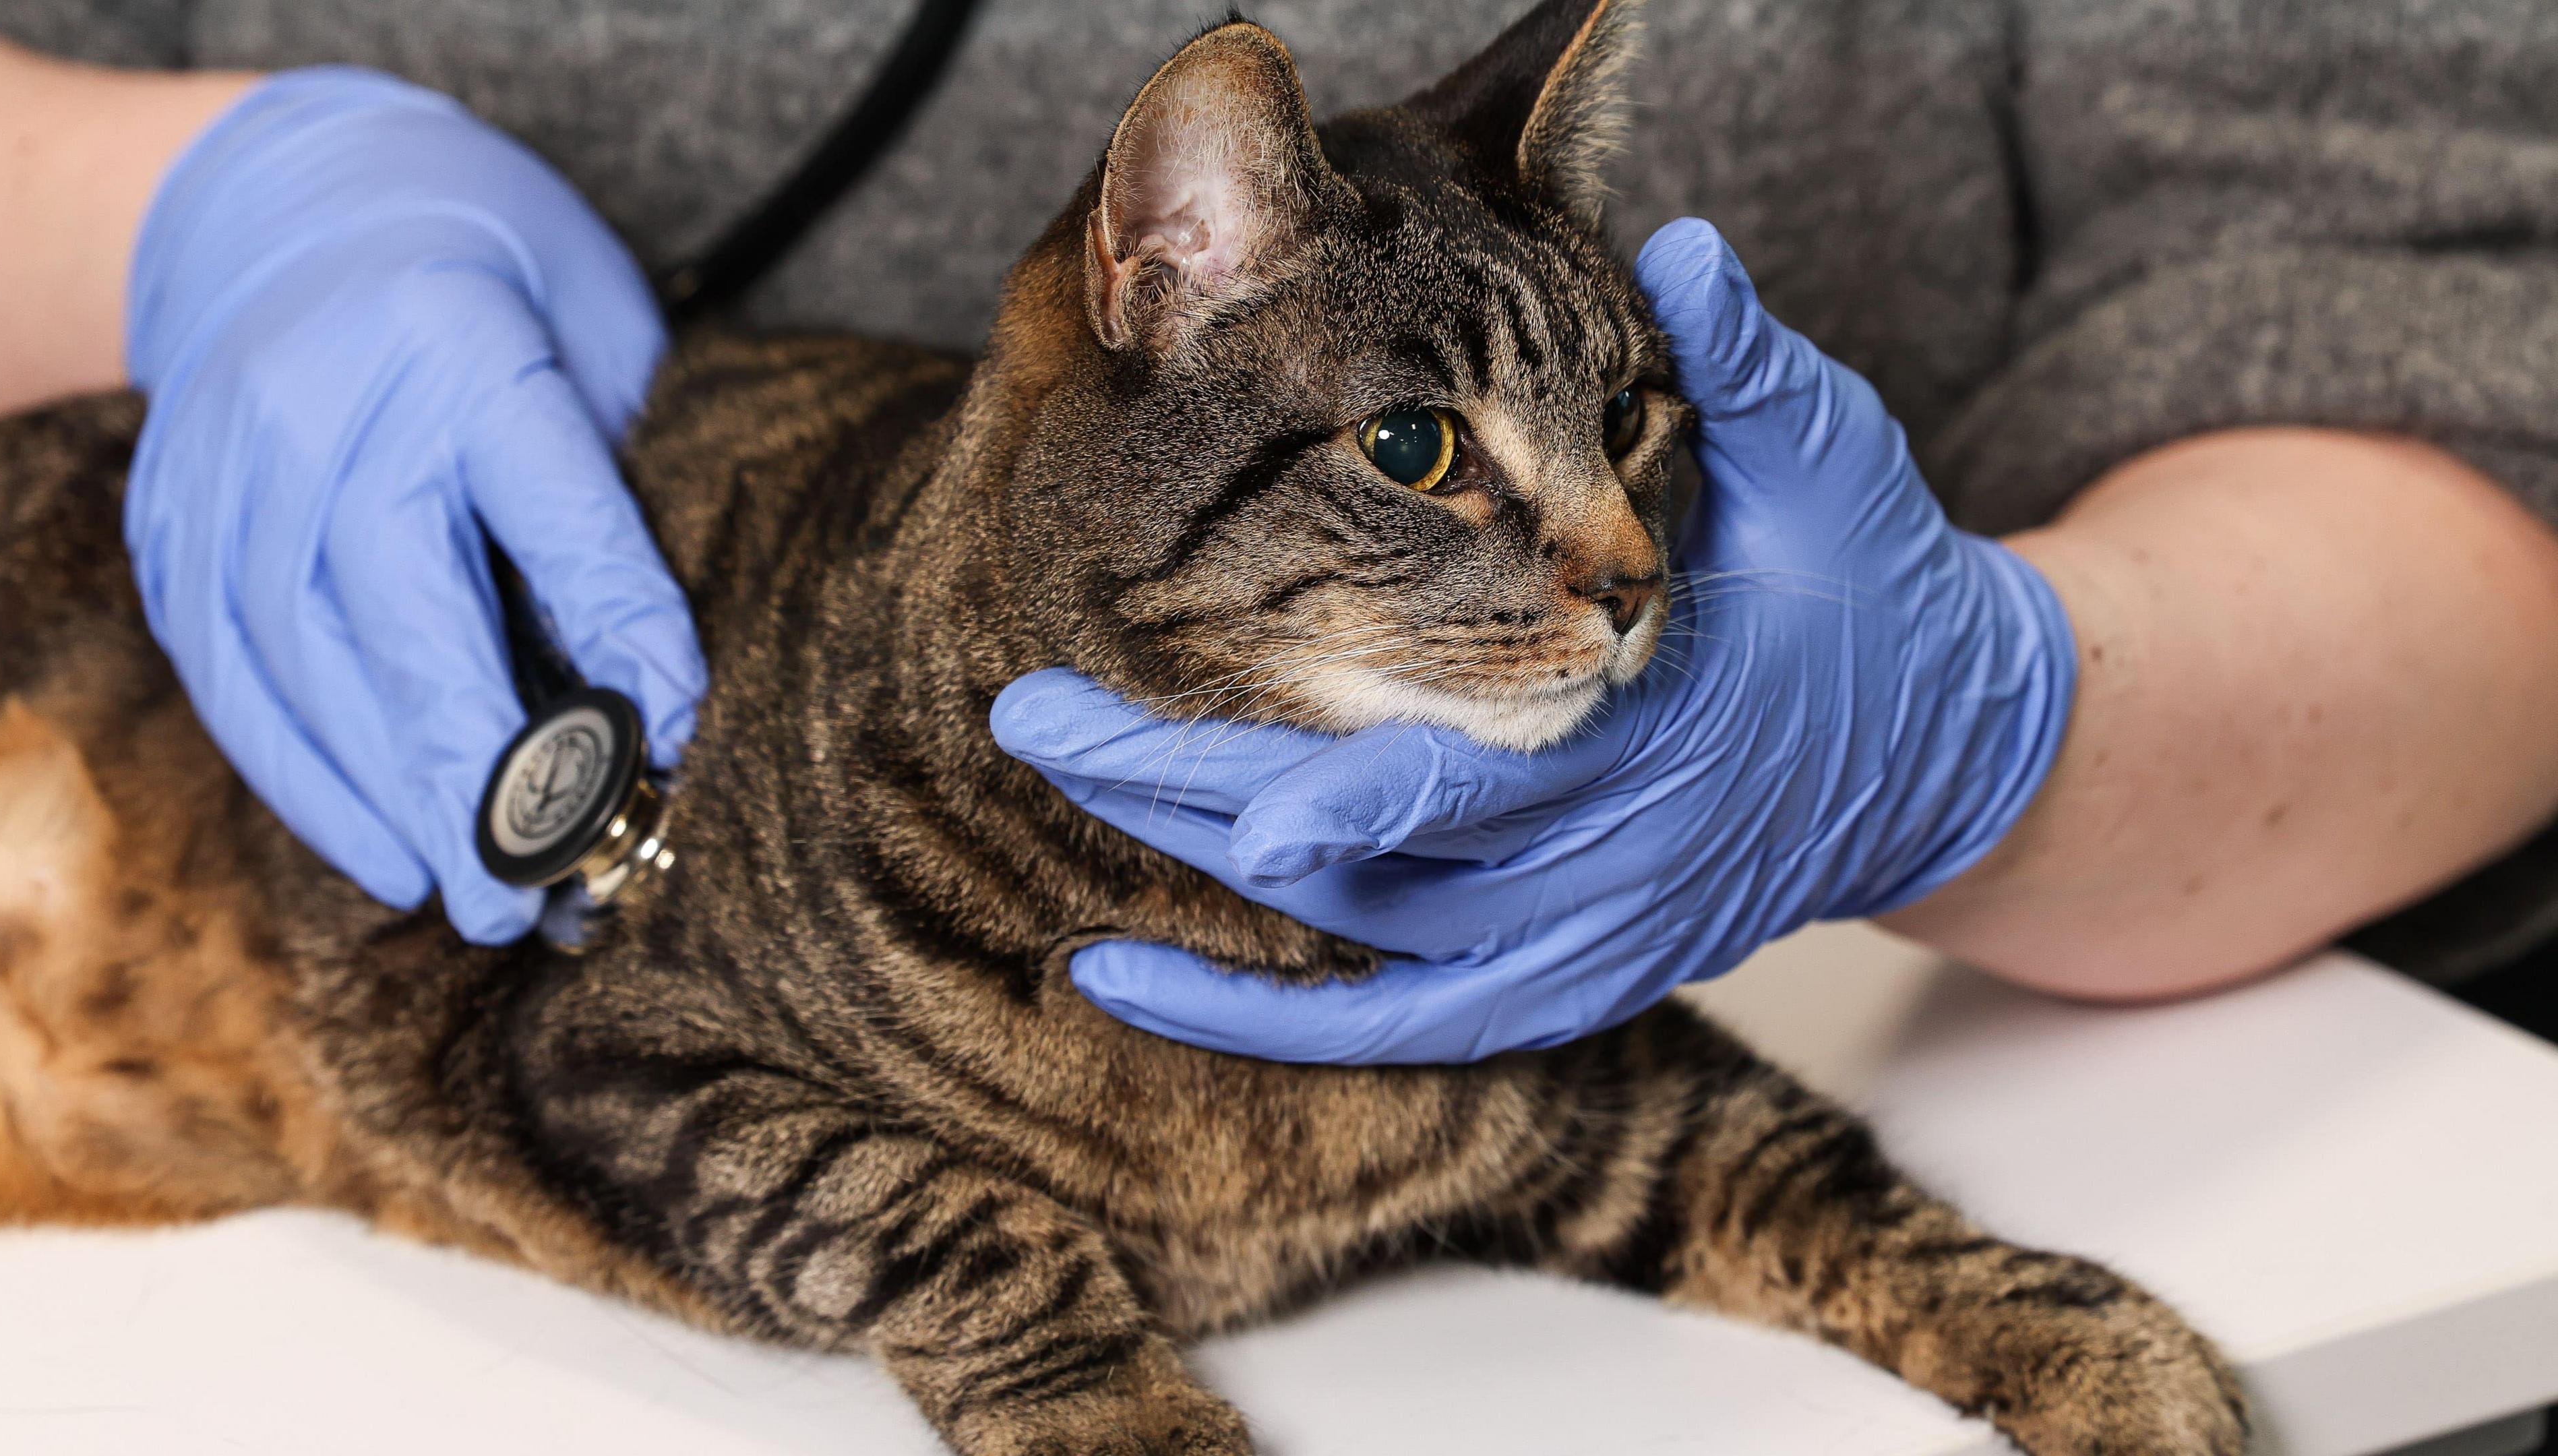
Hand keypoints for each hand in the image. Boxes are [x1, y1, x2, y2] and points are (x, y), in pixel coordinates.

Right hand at [125, 68, 703, 942]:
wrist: (269, 195)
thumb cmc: (476, 264)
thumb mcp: (586, 319)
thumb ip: (615, 470)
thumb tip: (656, 661)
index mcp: (454, 342)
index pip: (552, 512)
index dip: (620, 633)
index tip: (671, 738)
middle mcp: (322, 409)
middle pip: (404, 614)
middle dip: (478, 772)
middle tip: (538, 892)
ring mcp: (227, 471)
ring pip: (303, 667)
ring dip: (389, 802)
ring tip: (471, 896)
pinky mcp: (172, 524)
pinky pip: (232, 676)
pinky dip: (305, 777)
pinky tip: (380, 848)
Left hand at [990, 219, 2074, 1062]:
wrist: (1934, 752)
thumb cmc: (1863, 590)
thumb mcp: (1827, 462)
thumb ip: (1744, 366)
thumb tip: (1677, 249)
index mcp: (1654, 741)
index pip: (1474, 786)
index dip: (1343, 798)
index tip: (1219, 795)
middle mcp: (1601, 869)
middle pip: (1364, 859)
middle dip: (1189, 788)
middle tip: (1036, 718)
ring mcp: (1573, 947)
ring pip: (1346, 938)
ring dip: (1191, 867)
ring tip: (1056, 775)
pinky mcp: (1550, 987)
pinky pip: (1380, 1029)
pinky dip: (1246, 1018)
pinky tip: (1116, 975)